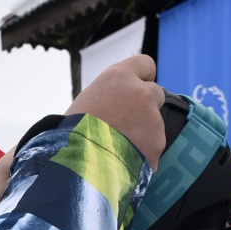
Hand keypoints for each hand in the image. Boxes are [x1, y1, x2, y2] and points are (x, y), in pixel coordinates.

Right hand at [65, 55, 166, 170]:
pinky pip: (152, 149)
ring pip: (154, 124)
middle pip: (155, 94)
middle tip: (124, 124)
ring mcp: (153, 120)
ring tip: (117, 148)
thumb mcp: (87, 101)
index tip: (134, 90)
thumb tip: (120, 103)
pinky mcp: (157, 145)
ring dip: (142, 134)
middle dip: (144, 108)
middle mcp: (141, 93)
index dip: (140, 78)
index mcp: (119, 77)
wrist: (77, 165)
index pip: (146, 64)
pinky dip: (142, 155)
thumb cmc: (72, 132)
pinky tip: (122, 160)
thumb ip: (110, 96)